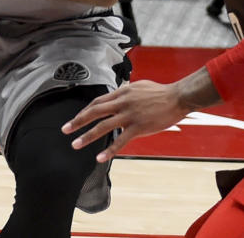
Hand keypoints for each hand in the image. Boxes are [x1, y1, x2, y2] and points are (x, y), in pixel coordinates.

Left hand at [61, 80, 189, 162]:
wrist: (178, 97)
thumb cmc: (160, 92)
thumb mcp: (139, 86)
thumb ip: (126, 91)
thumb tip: (118, 92)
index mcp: (122, 92)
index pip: (97, 102)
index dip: (84, 111)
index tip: (75, 119)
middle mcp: (122, 102)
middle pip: (95, 111)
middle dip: (78, 121)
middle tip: (65, 129)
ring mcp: (130, 114)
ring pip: (103, 126)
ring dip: (87, 136)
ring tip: (75, 144)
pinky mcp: (139, 126)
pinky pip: (121, 140)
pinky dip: (109, 150)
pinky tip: (100, 157)